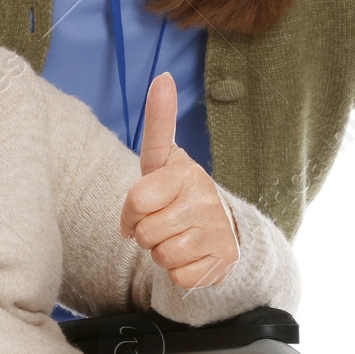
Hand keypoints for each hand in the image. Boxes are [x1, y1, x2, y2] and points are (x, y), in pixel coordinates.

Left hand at [119, 73, 238, 288]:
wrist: (222, 231)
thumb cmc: (179, 193)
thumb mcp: (165, 159)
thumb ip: (160, 121)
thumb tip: (163, 77)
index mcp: (185, 173)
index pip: (137, 200)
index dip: (132, 211)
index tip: (147, 206)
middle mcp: (205, 198)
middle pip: (144, 233)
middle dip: (146, 233)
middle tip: (164, 223)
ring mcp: (217, 230)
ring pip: (160, 255)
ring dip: (162, 252)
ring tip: (178, 237)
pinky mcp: (223, 261)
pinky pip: (178, 276)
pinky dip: (179, 272)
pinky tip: (193, 255)